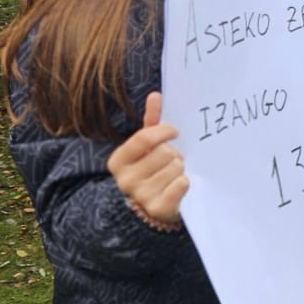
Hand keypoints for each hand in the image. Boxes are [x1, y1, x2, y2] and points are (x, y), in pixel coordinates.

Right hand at [106, 91, 185, 227]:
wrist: (153, 209)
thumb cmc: (152, 170)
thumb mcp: (148, 147)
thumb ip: (152, 122)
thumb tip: (156, 95)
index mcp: (118, 161)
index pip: (145, 137)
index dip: (164, 131)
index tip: (175, 131)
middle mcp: (125, 179)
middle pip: (164, 153)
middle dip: (174, 154)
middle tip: (173, 160)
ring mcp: (140, 196)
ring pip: (175, 168)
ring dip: (181, 168)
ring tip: (174, 173)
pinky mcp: (158, 208)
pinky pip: (181, 184)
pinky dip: (185, 182)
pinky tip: (179, 186)